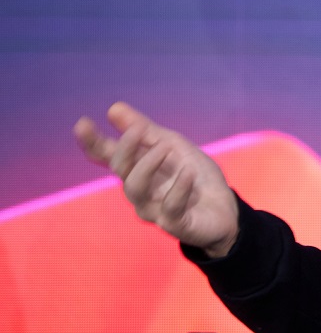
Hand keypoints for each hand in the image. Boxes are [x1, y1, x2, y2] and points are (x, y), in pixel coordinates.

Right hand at [73, 102, 238, 257]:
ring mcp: (154, 209)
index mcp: (137, 168)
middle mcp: (140, 190)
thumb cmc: (195, 175)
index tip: (82, 124)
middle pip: (120, 170)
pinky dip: (178, 189)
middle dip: (124, 148)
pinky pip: (170, 207)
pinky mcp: (175, 224)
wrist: (225, 207)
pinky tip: (188, 174)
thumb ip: (145, 131)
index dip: (93, 143)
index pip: (108, 156)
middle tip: (137, 130)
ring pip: (136, 190)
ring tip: (166, 148)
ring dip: (148, 165)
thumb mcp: (173, 146)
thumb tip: (114, 108)